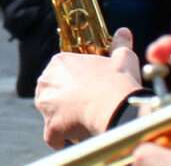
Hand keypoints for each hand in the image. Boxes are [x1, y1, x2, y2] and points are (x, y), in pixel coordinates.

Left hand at [35, 27, 142, 147]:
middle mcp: (46, 81)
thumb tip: (124, 31)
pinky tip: (74, 137)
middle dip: (66, 101)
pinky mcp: (50, 126)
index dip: (75, 84)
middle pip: (53, 92)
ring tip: (83, 122)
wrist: (115, 106)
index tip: (87, 90)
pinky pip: (52, 135)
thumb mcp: (122, 57)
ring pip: (50, 113)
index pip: (61, 73)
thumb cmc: (117, 80)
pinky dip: (61, 138)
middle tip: (87, 107)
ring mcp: (45, 104)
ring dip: (63, 119)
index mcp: (60, 62)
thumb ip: (119, 44)